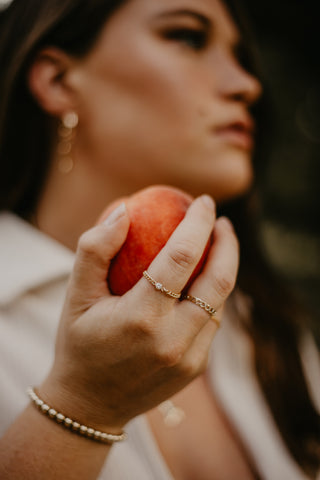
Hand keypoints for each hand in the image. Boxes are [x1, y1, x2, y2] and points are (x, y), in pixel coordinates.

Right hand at [39, 195, 238, 432]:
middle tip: (223, 222)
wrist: (89, 405)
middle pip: (219, 282)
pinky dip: (211, 296)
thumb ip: (94, 249)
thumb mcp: (75, 295)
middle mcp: (172, 340)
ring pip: (219, 303)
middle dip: (227, 244)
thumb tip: (124, 210)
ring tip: (215, 246)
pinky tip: (200, 283)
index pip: (181, 258)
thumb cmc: (79, 343)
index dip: (198, 223)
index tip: (204, 201)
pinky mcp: (196, 368)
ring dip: (223, 269)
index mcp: (140, 318)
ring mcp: (189, 359)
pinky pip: (212, 323)